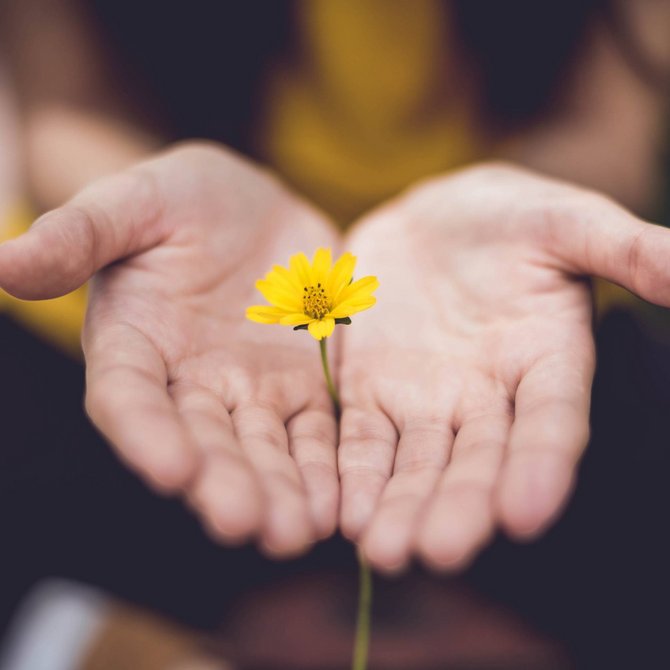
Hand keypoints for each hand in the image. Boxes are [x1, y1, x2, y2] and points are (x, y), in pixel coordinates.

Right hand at [0, 143, 339, 556]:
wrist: (255, 209)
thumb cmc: (184, 199)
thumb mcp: (137, 201)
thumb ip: (82, 233)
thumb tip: (6, 261)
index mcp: (136, 343)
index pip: (130, 399)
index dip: (145, 434)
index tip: (171, 469)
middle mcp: (189, 382)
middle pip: (203, 441)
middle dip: (222, 483)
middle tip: (245, 524)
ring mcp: (250, 390)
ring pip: (263, 450)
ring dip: (279, 492)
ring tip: (297, 532)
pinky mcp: (302, 387)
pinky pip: (315, 433)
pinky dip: (325, 468)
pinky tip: (338, 504)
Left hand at [338, 163, 669, 571]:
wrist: (432, 218)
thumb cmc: (509, 216)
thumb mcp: (567, 221)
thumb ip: (625, 249)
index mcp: (546, 360)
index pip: (550, 423)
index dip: (541, 466)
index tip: (525, 514)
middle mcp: (488, 396)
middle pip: (477, 461)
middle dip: (459, 506)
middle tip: (438, 552)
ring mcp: (427, 398)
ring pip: (416, 463)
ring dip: (401, 506)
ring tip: (384, 552)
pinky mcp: (372, 389)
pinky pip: (363, 438)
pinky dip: (355, 473)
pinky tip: (346, 514)